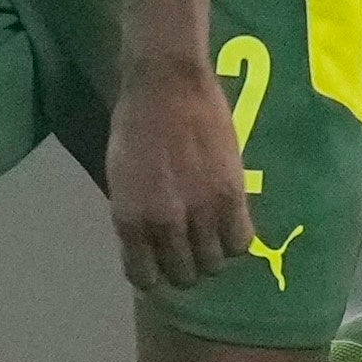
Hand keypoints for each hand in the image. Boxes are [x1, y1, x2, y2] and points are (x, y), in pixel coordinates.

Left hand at [101, 44, 257, 291]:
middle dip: (186, 266)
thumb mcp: (120, 179)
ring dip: (212, 253)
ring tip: (211, 232)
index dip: (154, 273)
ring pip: (214, 264)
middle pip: (184, 276)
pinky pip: (241, 243)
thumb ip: (135, 217)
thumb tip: (149, 247)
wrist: (166, 83)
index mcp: (129, 219)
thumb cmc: (135, 125)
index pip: (144, 278)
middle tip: (190, 246)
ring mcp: (200, 211)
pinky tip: (230, 223)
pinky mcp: (232, 195)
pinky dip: (237, 240)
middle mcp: (164, 223)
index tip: (160, 262)